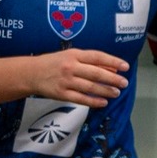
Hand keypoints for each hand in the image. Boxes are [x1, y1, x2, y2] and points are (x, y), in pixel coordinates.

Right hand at [0, 50, 128, 107]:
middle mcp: (70, 67)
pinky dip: (94, 101)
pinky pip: (80, 99)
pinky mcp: (61, 94)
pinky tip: (104, 102)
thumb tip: (114, 67)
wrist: (30, 73)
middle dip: (113, 79)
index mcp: (73, 54)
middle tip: (124, 83)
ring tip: (116, 93)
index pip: (97, 57)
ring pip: (90, 87)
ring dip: (106, 91)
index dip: (113, 61)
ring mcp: (65, 81)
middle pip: (96, 73)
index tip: (125, 67)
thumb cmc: (55, 63)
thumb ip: (91, 61)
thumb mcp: (71, 56)